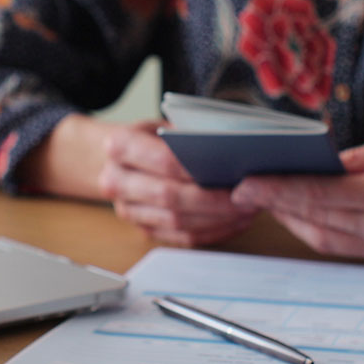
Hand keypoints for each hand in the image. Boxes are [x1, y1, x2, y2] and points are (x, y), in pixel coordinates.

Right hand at [99, 121, 256, 245]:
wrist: (124, 160)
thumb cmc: (154, 138)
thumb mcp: (166, 125)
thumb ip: (190, 136)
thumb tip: (231, 152)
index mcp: (119, 146)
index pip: (164, 160)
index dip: (198, 168)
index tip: (230, 171)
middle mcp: (115, 181)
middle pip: (169, 196)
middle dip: (212, 199)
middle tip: (246, 195)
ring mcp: (127, 210)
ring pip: (177, 222)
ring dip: (217, 218)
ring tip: (248, 209)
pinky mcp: (144, 231)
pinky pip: (182, 238)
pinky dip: (213, 231)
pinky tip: (235, 222)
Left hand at [231, 130, 363, 264]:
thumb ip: (357, 158)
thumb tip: (318, 164)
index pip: (318, 195)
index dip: (276, 190)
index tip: (245, 183)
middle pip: (314, 219)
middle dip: (275, 204)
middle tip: (244, 189)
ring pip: (324, 239)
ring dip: (291, 220)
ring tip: (265, 199)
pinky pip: (342, 246)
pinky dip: (316, 229)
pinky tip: (299, 213)